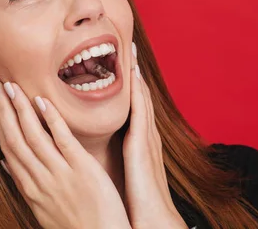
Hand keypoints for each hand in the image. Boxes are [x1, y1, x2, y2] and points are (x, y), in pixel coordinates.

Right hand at [0, 79, 130, 228]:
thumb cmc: (76, 225)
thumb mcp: (42, 207)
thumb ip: (24, 182)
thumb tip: (4, 162)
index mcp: (30, 188)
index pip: (8, 148)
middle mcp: (39, 180)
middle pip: (14, 139)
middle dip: (2, 109)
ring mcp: (60, 174)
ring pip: (33, 137)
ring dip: (20, 109)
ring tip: (12, 86)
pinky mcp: (83, 170)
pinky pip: (63, 141)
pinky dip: (51, 120)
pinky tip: (42, 101)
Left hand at [122, 43, 187, 228]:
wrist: (154, 221)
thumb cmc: (137, 203)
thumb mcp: (126, 174)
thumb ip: (118, 159)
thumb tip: (103, 153)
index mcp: (139, 143)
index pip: (133, 107)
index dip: (128, 85)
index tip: (120, 64)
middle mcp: (145, 136)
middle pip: (139, 96)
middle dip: (134, 71)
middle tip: (128, 46)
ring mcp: (146, 138)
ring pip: (140, 98)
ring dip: (135, 73)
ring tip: (130, 50)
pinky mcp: (143, 144)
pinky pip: (140, 110)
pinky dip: (137, 90)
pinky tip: (133, 74)